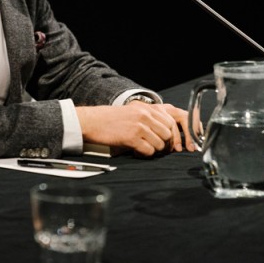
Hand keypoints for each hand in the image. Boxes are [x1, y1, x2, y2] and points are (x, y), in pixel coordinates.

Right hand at [76, 103, 195, 155]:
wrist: (92, 121)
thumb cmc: (111, 119)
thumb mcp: (133, 111)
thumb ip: (149, 117)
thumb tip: (167, 132)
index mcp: (146, 108)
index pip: (171, 122)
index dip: (170, 135)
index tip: (165, 142)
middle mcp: (145, 115)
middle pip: (168, 134)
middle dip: (163, 144)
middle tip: (154, 147)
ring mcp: (139, 126)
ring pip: (160, 144)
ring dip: (153, 149)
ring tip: (142, 148)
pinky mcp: (132, 137)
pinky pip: (149, 151)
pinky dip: (144, 154)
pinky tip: (135, 150)